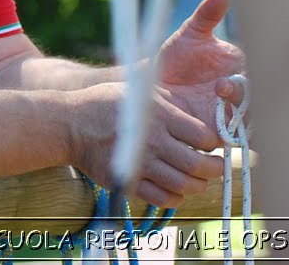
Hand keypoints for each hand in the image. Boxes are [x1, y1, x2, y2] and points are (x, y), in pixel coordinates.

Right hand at [67, 80, 224, 209]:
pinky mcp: (128, 181)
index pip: (202, 136)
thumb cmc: (104, 104)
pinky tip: (177, 191)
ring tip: (199, 181)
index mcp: (159, 115)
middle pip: (197, 164)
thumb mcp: (136, 91)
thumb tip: (193, 112)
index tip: (212, 145)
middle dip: (215, 169)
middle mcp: (152, 140)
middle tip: (218, 168)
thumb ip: (166, 100)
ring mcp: (140, 163)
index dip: (213, 143)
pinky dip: (176, 198)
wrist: (70, 125)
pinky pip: (162, 198)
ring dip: (198, 185)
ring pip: (183, 184)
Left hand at [155, 0, 246, 129]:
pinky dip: (239, 140)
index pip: (257, 75)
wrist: (155, 89)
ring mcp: (236, 115)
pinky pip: (242, 141)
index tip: (224, 82)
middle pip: (259, 102)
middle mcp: (244, 93)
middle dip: (244, 101)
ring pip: (253, 124)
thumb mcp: (189, 35)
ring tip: (220, 114)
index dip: (245, 81)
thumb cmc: (175, 59)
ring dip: (242, 122)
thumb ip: (207, 15)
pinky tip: (222, 138)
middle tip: (221, 94)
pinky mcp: (224, 135)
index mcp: (241, 68)